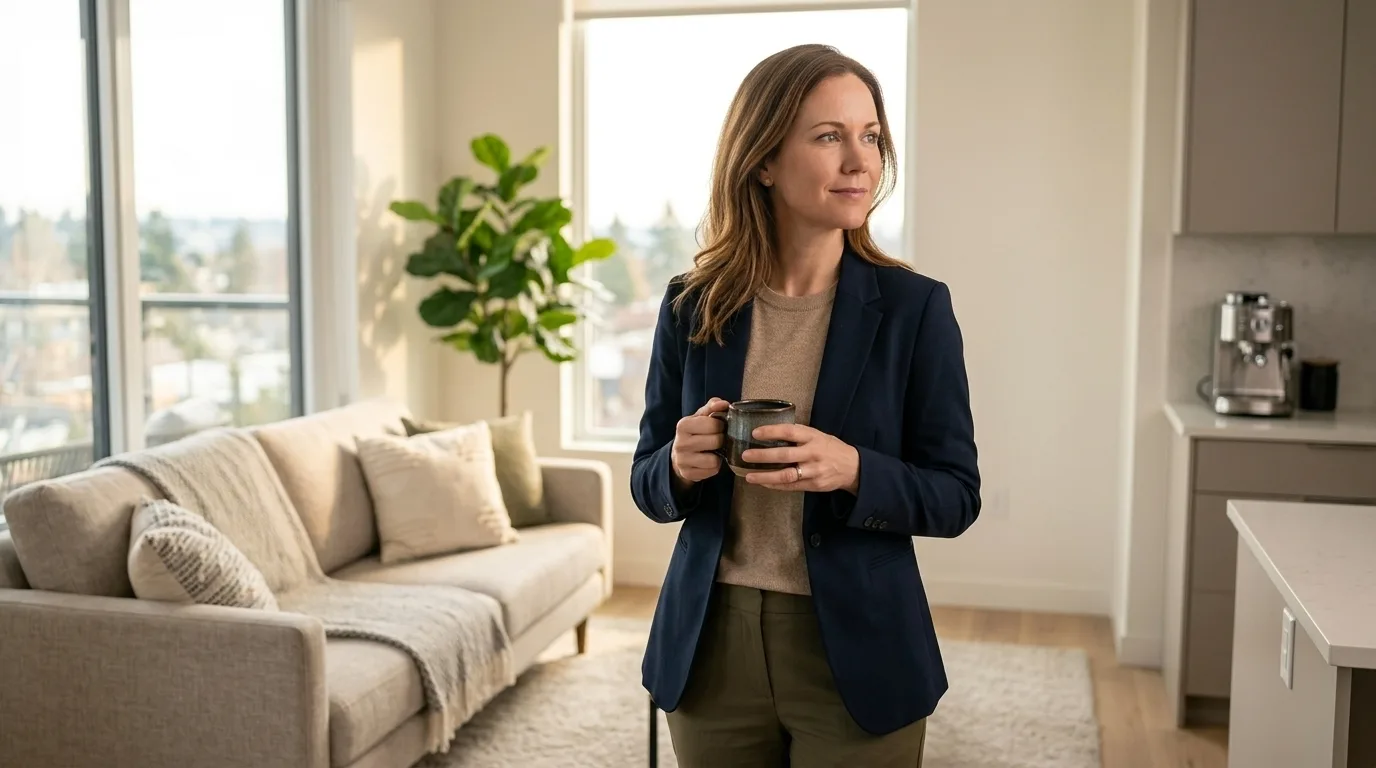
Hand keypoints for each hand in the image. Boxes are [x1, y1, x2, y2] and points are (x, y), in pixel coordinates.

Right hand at [670, 397, 729, 489]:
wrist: (679, 456)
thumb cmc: (694, 432)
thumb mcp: (700, 417)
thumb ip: (712, 407)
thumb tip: (723, 404)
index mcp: (683, 425)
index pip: (713, 424)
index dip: (721, 425)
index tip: (719, 427)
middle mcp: (680, 443)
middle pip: (715, 441)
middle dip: (721, 440)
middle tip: (718, 440)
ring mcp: (682, 460)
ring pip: (714, 460)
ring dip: (718, 456)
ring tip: (714, 451)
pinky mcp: (687, 474)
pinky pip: (712, 471)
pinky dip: (714, 467)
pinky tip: (709, 461)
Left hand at [742, 424, 859, 493]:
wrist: (852, 467)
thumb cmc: (830, 448)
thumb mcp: (817, 435)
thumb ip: (798, 435)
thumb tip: (770, 432)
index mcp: (813, 437)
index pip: (790, 432)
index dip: (772, 431)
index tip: (755, 433)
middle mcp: (813, 453)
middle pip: (784, 455)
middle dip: (762, 456)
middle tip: (745, 456)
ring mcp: (813, 471)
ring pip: (786, 475)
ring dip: (765, 476)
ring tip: (749, 476)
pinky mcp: (813, 485)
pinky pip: (790, 486)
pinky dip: (774, 485)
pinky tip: (763, 483)